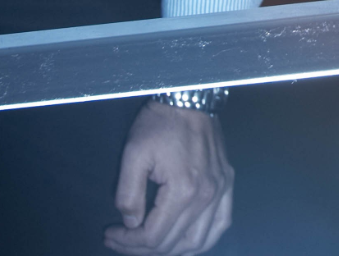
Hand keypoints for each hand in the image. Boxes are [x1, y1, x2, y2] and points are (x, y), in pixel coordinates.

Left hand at [104, 101, 234, 255]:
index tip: (110, 234)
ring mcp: (221, 191)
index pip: (153, 236)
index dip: (128, 243)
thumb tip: (131, 223)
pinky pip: (221, 224)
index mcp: (183, 190)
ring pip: (199, 242)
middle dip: (142, 249)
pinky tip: (186, 241)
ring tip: (149, 246)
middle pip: (174, 244)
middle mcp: (207, 196)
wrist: (190, 97)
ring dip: (172, 251)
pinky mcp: (227, 184)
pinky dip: (203, 240)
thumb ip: (128, 194)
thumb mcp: (133, 154)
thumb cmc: (160, 123)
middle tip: (121, 241)